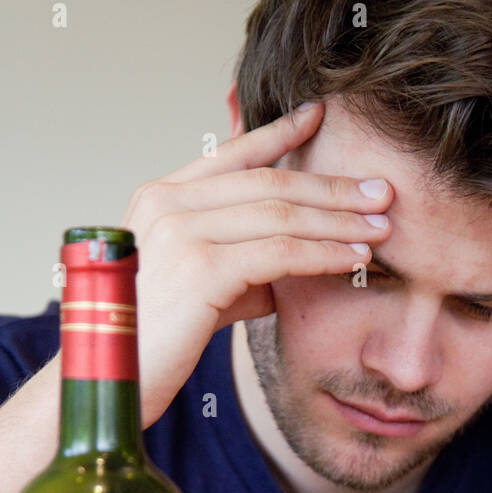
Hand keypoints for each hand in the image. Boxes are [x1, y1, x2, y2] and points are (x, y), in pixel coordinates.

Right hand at [121, 102, 392, 425]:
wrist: (110, 376)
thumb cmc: (151, 341)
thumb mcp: (199, 291)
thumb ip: (240, 269)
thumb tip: (289, 269)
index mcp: (161, 198)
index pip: (231, 155)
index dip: (279, 133)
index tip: (320, 117)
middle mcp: (166, 203)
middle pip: (268, 182)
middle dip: (332, 187)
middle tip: (381, 191)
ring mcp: (180, 230)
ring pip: (280, 214)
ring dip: (339, 221)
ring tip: (381, 227)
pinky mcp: (199, 267)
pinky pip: (279, 252)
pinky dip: (324, 253)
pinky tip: (354, 258)